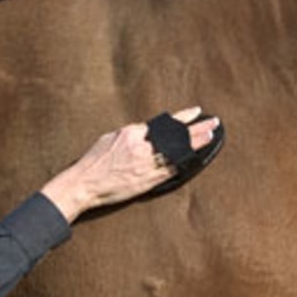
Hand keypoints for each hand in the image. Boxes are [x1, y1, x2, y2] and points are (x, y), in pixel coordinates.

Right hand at [41, 107, 220, 222]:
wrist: (84, 183)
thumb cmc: (93, 162)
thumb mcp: (109, 139)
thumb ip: (130, 135)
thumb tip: (144, 132)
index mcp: (132, 133)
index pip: (162, 123)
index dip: (181, 118)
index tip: (196, 112)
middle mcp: (141, 146)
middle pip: (174, 135)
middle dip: (195, 128)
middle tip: (213, 122)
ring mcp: (145, 163)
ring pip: (176, 151)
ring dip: (195, 143)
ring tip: (210, 136)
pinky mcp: (146, 180)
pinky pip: (170, 170)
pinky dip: (183, 163)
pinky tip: (196, 158)